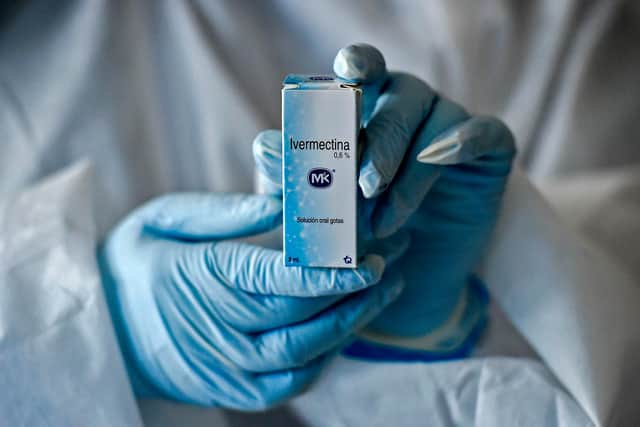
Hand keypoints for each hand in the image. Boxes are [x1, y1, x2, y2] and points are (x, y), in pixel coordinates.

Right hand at [98, 192, 406, 408]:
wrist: (104, 329)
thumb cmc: (137, 262)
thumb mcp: (165, 218)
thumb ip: (224, 212)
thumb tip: (282, 201)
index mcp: (197, 280)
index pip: (272, 279)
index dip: (325, 271)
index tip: (366, 257)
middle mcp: (214, 331)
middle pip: (297, 316)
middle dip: (350, 291)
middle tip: (387, 260)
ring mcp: (224, 368)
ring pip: (301, 356)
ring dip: (348, 323)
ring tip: (383, 290)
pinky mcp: (234, 391)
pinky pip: (292, 382)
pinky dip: (326, 354)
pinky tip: (346, 323)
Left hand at [253, 44, 514, 350]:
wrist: (412, 276)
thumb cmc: (358, 233)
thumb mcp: (322, 211)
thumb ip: (296, 178)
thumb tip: (265, 146)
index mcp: (367, 109)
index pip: (361, 72)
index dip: (355, 66)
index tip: (346, 76)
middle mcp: (408, 108)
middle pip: (397, 99)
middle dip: (378, 142)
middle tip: (363, 187)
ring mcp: (450, 125)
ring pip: (437, 120)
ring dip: (409, 171)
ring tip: (384, 223)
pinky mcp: (489, 150)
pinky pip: (485, 132)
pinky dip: (465, 140)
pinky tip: (442, 156)